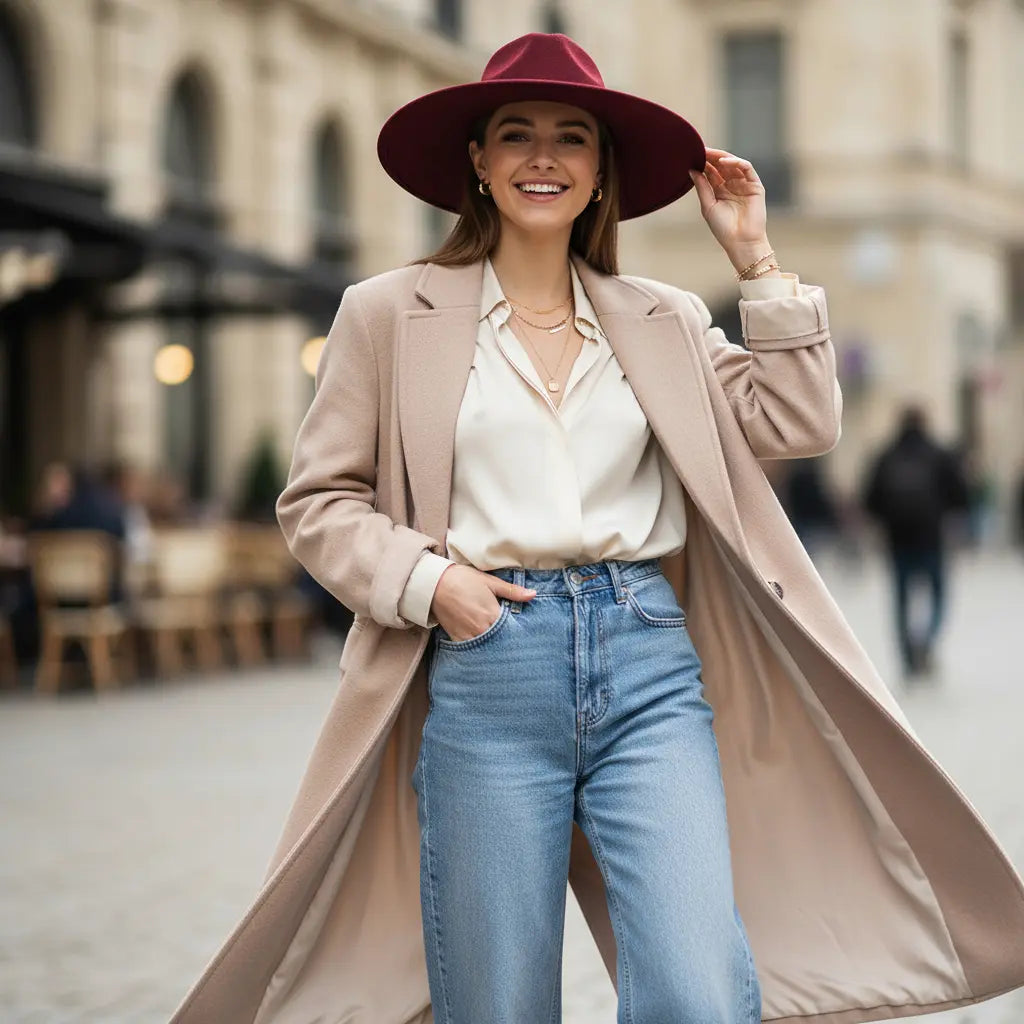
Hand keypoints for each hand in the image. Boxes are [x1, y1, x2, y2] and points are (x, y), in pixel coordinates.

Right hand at [431, 564, 535, 641]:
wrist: (435, 583)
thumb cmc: (464, 579)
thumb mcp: (490, 582)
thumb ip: (512, 591)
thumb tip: (533, 594)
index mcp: (493, 614)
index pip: (512, 630)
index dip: (517, 631)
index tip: (524, 634)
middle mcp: (482, 629)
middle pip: (501, 641)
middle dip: (507, 641)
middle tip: (517, 646)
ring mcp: (469, 635)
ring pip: (487, 648)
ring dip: (494, 647)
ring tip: (502, 648)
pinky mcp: (457, 638)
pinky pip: (471, 650)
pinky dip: (479, 649)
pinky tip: (484, 647)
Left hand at [689, 149, 772, 272]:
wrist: (741, 242)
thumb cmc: (723, 228)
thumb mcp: (708, 205)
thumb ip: (702, 187)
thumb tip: (691, 169)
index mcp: (719, 190)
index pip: (710, 172)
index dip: (703, 163)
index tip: (692, 154)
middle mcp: (731, 185)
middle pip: (721, 165)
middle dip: (711, 157)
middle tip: (700, 149)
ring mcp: (744, 184)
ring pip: (733, 164)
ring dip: (722, 157)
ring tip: (710, 153)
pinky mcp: (755, 185)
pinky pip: (746, 168)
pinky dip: (736, 162)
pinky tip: (724, 162)